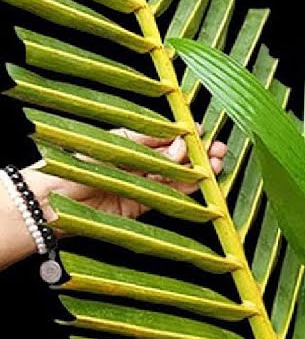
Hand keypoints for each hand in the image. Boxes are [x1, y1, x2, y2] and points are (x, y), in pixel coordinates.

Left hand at [24, 129, 228, 225]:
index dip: (185, 135)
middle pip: (176, 157)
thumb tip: (181, 144)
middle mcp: (137, 163)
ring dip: (199, 170)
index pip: (164, 137)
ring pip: (178, 176)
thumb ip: (149, 145)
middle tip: (217, 149)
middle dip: (198, 152)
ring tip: (218, 163)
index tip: (202, 132)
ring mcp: (141, 184)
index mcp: (130, 143)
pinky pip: (171, 197)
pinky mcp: (142, 205)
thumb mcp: (114, 145)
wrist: (52, 201)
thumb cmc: (76, 165)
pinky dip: (189, 190)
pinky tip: (203, 183)